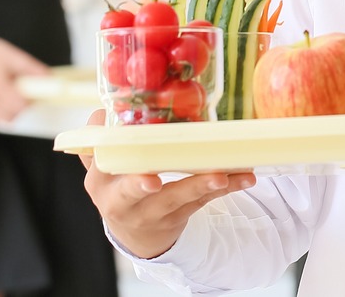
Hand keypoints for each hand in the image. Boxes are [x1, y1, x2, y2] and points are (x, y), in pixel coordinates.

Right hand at [0, 20, 48, 123]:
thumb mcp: (17, 58)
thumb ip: (35, 71)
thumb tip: (51, 80)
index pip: (23, 104)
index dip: (33, 98)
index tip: (36, 89)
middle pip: (17, 113)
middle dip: (25, 103)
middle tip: (25, 89)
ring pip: (9, 118)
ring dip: (16, 108)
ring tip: (12, 90)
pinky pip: (0, 116)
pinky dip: (6, 108)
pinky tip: (4, 94)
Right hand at [79, 109, 256, 259]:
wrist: (137, 233)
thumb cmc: (122, 187)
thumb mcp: (105, 169)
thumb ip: (103, 141)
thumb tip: (105, 111)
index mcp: (100, 182)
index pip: (101, 168)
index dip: (109, 157)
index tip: (121, 155)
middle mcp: (121, 202)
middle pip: (131, 193)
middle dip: (141, 186)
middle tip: (153, 181)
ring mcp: (151, 213)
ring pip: (176, 198)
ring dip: (200, 185)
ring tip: (221, 175)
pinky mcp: (180, 216)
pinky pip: (204, 200)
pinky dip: (225, 187)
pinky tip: (244, 178)